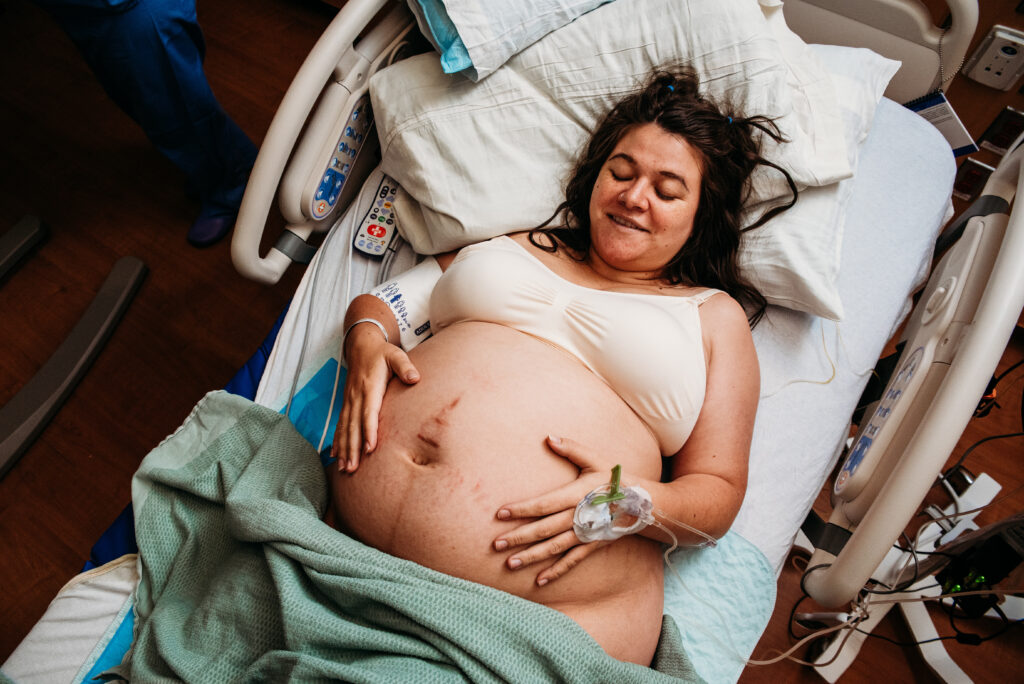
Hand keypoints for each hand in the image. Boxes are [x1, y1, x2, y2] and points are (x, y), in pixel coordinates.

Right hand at [331, 324, 418, 472]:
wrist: (361, 346)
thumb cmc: (381, 353)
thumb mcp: (395, 355)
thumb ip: (405, 366)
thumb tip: (414, 378)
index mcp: (369, 387)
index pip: (368, 413)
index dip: (369, 431)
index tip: (370, 448)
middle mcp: (356, 397)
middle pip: (353, 426)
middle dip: (353, 448)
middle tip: (353, 468)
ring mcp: (349, 401)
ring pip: (345, 429)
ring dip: (344, 449)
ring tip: (344, 468)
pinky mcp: (347, 404)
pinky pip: (340, 425)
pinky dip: (337, 441)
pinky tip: (335, 456)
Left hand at [492, 435, 618, 585]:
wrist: (642, 504)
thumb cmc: (614, 479)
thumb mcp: (595, 460)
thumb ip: (571, 449)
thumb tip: (548, 437)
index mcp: (576, 495)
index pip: (543, 504)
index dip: (521, 509)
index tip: (500, 513)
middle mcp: (578, 517)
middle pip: (544, 529)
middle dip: (518, 537)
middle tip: (496, 544)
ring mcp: (585, 534)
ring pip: (554, 548)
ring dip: (531, 556)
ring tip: (510, 564)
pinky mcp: (591, 546)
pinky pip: (572, 561)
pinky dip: (556, 571)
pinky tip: (539, 581)